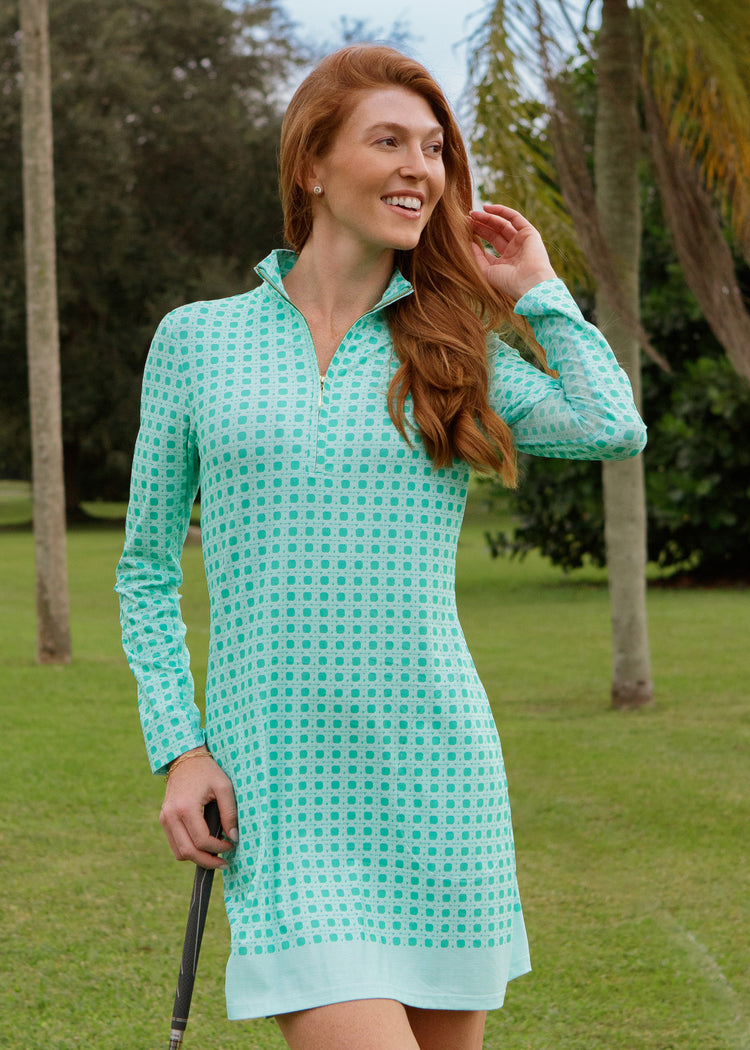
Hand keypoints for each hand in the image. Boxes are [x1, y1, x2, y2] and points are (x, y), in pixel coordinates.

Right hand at [160, 746, 237, 869]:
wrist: (185, 759)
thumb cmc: (208, 771)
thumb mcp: (224, 787)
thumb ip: (230, 813)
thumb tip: (234, 837)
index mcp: (186, 807)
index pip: (201, 840)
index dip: (218, 848)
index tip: (231, 845)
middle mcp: (171, 816)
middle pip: (188, 852)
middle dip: (207, 861)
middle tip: (224, 863)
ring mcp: (165, 818)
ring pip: (179, 852)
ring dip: (197, 858)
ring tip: (215, 856)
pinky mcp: (164, 819)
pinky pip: (175, 844)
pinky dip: (189, 849)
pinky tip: (204, 847)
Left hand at [469, 204, 556, 301]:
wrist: (528, 283)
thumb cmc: (507, 282)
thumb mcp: (486, 271)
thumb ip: (477, 258)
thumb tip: (469, 244)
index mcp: (506, 261)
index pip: (490, 244)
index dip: (478, 235)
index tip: (464, 228)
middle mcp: (515, 250)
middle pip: (495, 233)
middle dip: (481, 225)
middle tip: (466, 218)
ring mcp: (522, 241)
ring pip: (502, 224)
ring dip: (488, 217)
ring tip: (472, 213)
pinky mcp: (529, 233)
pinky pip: (514, 217)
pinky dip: (502, 211)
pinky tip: (487, 208)